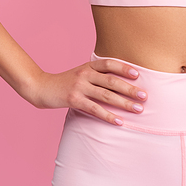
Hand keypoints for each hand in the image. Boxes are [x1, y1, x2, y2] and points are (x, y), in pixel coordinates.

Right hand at [29, 59, 147, 124]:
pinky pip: (95, 109)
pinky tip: (119, 121)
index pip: (109, 64)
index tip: (138, 74)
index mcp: (88, 66)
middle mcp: (85, 74)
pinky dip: (109, 116)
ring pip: (106, 95)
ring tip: (138, 109)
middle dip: (130, 89)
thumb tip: (119, 83)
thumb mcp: (80, 73)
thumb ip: (96, 75)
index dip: (124, 68)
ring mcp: (79, 87)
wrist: (41, 88)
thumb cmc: (65, 82)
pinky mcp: (74, 100)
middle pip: (111, 81)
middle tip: (144, 96)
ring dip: (124, 103)